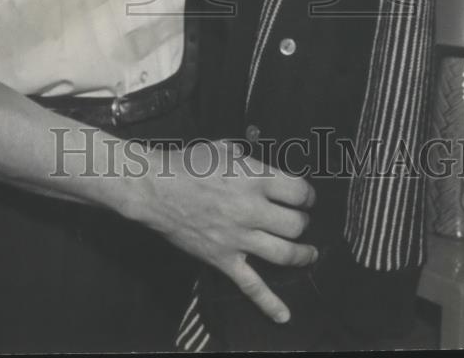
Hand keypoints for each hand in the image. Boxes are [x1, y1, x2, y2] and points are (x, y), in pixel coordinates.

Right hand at [139, 139, 315, 323]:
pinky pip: (251, 286)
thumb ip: (246, 158)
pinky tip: (284, 315)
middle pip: (296, 224)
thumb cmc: (187, 164)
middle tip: (301, 219)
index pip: (298, 191)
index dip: (307, 195)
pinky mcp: (223, 259)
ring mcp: (238, 238)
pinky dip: (269, 303)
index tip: (305, 197)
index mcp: (254, 179)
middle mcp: (251, 210)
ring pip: (284, 254)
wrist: (155, 188)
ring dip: (302, 255)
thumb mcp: (222, 147)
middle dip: (303, 222)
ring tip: (308, 253)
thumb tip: (256, 163)